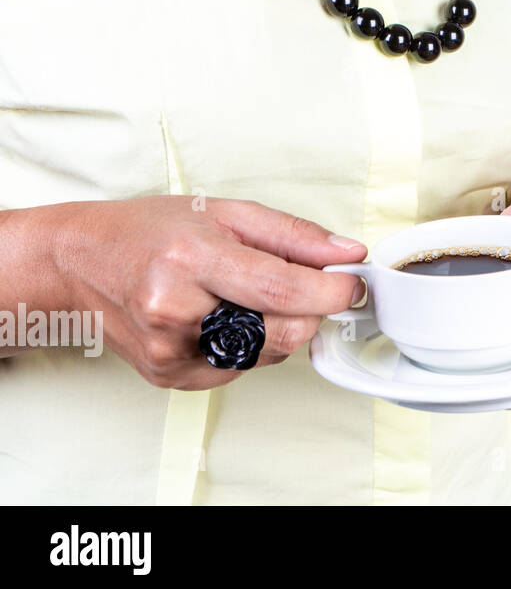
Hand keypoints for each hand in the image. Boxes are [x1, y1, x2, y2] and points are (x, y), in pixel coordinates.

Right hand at [49, 196, 366, 389]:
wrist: (78, 263)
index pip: (281, 289)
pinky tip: (219, 315)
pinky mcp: (168, 376)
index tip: (353, 284)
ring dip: (276, 326)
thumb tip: (349, 253)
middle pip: (282, 331)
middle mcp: (175, 309)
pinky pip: (239, 368)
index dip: (331, 291)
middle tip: (306, 285)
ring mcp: (169, 350)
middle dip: (310, 310)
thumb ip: (295, 235)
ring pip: (267, 353)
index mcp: (190, 260)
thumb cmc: (149, 231)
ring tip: (240, 292)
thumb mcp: (226, 212)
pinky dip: (247, 343)